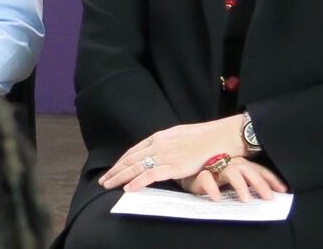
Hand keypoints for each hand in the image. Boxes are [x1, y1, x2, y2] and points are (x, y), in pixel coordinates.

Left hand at [101, 116, 243, 191]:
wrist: (219, 137)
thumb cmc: (204, 136)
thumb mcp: (180, 135)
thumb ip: (168, 142)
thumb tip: (162, 148)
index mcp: (158, 137)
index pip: (133, 151)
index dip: (121, 161)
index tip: (113, 169)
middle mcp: (157, 146)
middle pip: (130, 159)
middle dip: (115, 170)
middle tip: (103, 180)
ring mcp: (164, 156)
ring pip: (135, 167)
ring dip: (119, 177)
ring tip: (108, 185)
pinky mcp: (173, 166)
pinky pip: (150, 175)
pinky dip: (137, 182)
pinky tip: (127, 188)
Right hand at [180, 158, 286, 201]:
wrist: (185, 172)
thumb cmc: (213, 178)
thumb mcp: (232, 180)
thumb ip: (246, 184)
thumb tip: (268, 194)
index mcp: (239, 163)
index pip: (258, 169)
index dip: (271, 179)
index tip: (283, 190)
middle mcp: (228, 162)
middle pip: (247, 169)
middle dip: (259, 183)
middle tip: (268, 198)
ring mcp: (213, 166)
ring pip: (229, 170)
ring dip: (239, 184)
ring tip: (246, 200)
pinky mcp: (198, 173)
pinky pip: (206, 178)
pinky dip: (212, 188)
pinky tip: (217, 198)